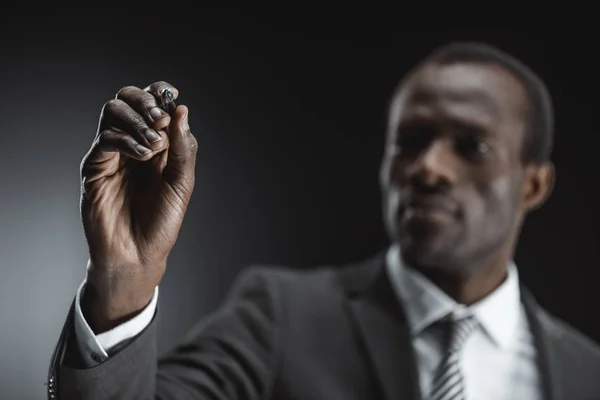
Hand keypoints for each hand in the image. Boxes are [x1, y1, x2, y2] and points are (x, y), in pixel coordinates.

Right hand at [79, 81, 197, 331]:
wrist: (138, 253)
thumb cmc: (161, 221)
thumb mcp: (182, 183)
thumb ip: (183, 147)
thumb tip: (182, 109)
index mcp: (156, 143)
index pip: (152, 103)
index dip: (159, 92)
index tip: (171, 95)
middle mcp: (132, 143)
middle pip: (128, 98)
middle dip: (146, 102)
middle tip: (160, 121)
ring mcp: (112, 154)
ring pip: (112, 112)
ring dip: (136, 121)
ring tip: (155, 147)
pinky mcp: (95, 166)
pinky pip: (105, 139)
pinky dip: (127, 140)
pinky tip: (144, 156)